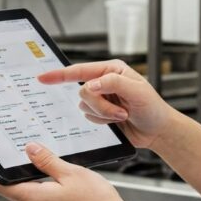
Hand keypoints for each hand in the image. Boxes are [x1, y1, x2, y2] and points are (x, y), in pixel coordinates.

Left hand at [0, 144, 141, 200]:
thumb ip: (47, 161)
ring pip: (28, 196)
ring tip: (39, 161)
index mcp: (33, 200)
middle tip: (11, 150)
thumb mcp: (72, 173)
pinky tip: (55, 179)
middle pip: (12, 189)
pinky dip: (41, 189)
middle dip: (11, 170)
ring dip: (29, 180)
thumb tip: (29, 149)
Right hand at [37, 60, 176, 152]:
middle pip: (83, 92)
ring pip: (85, 106)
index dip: (60, 74)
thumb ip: (113, 84)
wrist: (157, 130)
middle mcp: (104, 82)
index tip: (43, 77)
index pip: (81, 70)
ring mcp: (102, 98)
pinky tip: (117, 121)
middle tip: (121, 111)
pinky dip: (102, 121)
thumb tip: (91, 84)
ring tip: (122, 115)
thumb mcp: (137, 91)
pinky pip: (89, 117)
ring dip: (103, 115)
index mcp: (112, 70)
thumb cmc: (152, 108)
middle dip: (101, 106)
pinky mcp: (100, 113)